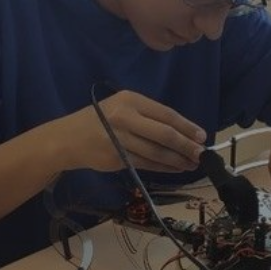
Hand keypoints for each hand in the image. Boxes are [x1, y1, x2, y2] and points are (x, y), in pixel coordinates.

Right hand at [59, 90, 206, 172]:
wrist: (68, 138)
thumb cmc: (100, 121)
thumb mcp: (122, 107)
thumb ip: (148, 116)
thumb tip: (182, 132)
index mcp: (130, 100)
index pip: (165, 114)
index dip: (186, 126)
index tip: (202, 136)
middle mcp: (125, 118)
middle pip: (163, 134)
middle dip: (186, 146)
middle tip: (202, 154)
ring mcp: (119, 139)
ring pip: (156, 152)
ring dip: (177, 160)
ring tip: (191, 164)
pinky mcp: (116, 158)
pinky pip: (146, 164)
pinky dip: (163, 168)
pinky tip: (175, 169)